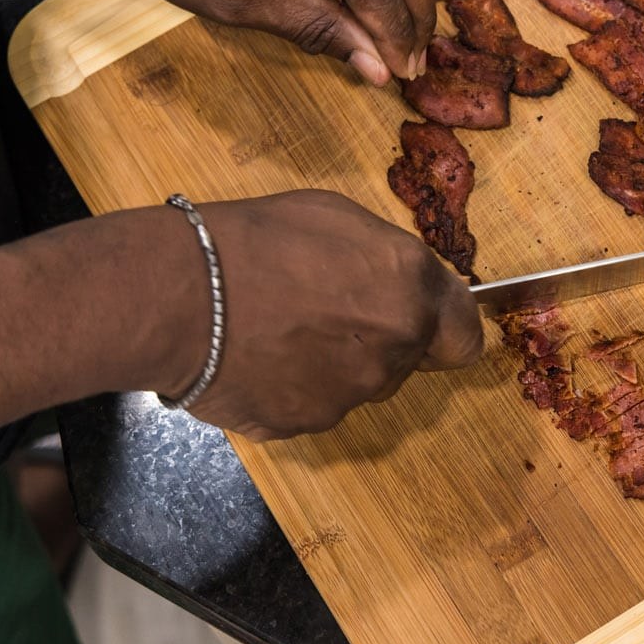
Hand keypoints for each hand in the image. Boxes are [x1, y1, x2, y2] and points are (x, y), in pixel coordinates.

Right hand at [164, 191, 481, 440]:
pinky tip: (258, 358)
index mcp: (410, 290)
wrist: (179, 296)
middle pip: (406, 360)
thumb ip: (388, 260)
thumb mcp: (336, 218)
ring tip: (279, 331)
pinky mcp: (307, 425)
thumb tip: (399, 285)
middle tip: (322, 310)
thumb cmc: (253, 241)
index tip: (415, 319)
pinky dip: (292, 389)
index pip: (464, 336)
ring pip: (360, 386)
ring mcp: (352, 395)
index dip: (441, 328)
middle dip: (377, 340)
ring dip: (334, 365)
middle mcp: (394, 348)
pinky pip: (311, 407)